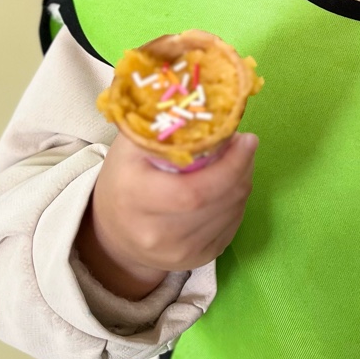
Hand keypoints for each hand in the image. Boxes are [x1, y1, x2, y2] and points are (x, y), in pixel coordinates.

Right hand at [78, 131, 257, 299]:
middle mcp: (157, 234)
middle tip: (245, 145)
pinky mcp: (198, 260)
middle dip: (241, 168)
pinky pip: (232, 226)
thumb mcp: (131, 146)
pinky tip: (228, 187)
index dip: (229, 165)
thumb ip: (163, 124)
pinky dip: (237, 202)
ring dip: (243, 182)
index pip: (195, 190)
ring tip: (237, 162)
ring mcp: (179, 253)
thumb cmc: (124, 179)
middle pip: (219, 201)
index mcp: (137, 199)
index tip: (245, 139)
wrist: (114, 234)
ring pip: (231, 212)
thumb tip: (202, 97)